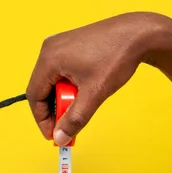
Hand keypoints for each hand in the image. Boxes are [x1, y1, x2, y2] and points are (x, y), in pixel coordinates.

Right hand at [26, 12, 169, 144]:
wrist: (136, 34)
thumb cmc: (115, 58)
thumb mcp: (93, 95)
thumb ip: (75, 119)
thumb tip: (60, 138)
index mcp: (49, 59)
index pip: (34, 96)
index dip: (42, 120)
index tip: (53, 136)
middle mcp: (49, 49)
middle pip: (42, 89)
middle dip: (54, 111)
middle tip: (68, 127)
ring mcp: (59, 46)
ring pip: (52, 82)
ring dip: (63, 101)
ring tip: (81, 109)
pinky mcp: (70, 47)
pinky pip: (61, 73)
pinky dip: (69, 89)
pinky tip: (84, 96)